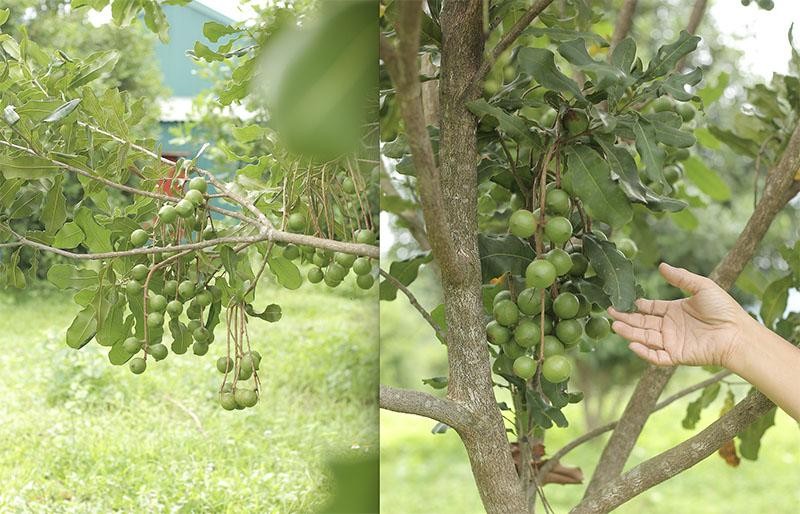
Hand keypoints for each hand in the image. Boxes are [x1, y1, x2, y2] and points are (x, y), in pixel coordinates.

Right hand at [607, 263, 753, 367]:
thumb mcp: (702, 287)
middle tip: (609, 312)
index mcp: (674, 311)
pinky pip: (657, 356)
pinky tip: (632, 344)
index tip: (623, 301)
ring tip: (615, 326)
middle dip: (626, 318)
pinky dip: (644, 353)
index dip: (636, 306)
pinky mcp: (677, 355)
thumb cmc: (724, 309)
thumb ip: (681, 278)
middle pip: (642, 323)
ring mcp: (672, 342)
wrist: (737, 333)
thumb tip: (661, 265)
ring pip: (645, 338)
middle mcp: (670, 327)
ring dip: (630, 332)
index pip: (649, 309)